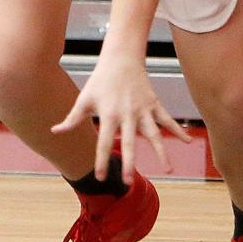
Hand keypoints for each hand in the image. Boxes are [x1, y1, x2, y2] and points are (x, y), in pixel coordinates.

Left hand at [51, 52, 190, 183]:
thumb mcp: (84, 98)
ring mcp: (143, 110)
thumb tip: (54, 132)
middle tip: (128, 183)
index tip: (100, 178)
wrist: (121, 58)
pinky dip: (178, 130)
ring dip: (162, 152)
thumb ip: (72, 118)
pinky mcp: (154, 104)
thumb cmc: (100, 80)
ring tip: (168, 170)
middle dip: (129, 164)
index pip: (103, 142)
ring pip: (154, 134)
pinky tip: (188, 141)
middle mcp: (127, 114)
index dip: (101, 160)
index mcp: (109, 114)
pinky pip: (167, 120)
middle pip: (129, 143)